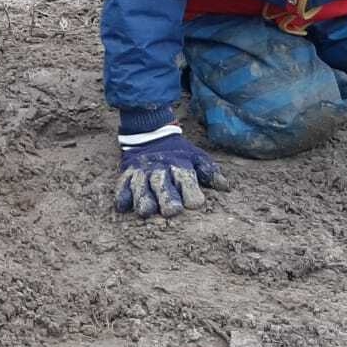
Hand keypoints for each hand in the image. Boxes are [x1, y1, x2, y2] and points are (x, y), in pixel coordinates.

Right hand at [115, 132, 230, 218]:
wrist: (150, 134)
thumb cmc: (179, 153)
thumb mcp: (197, 157)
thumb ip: (210, 172)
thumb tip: (225, 187)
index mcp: (180, 166)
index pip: (186, 179)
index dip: (191, 192)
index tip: (196, 203)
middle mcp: (160, 170)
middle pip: (162, 186)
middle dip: (167, 198)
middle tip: (172, 211)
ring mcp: (142, 173)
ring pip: (141, 188)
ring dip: (143, 200)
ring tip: (146, 212)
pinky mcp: (127, 175)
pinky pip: (121, 186)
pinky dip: (121, 196)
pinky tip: (122, 206)